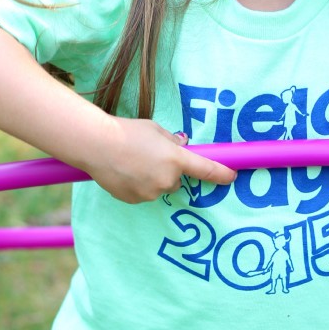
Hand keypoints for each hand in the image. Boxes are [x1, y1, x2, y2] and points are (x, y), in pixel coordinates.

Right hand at [86, 118, 236, 203]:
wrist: (97, 145)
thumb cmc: (128, 131)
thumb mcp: (155, 129)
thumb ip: (172, 140)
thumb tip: (182, 145)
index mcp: (176, 159)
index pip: (206, 169)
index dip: (221, 174)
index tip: (232, 177)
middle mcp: (167, 180)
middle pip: (176, 180)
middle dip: (168, 171)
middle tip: (150, 157)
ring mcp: (150, 193)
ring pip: (158, 188)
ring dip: (152, 179)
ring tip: (132, 163)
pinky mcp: (134, 200)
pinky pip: (142, 194)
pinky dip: (137, 185)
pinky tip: (124, 172)